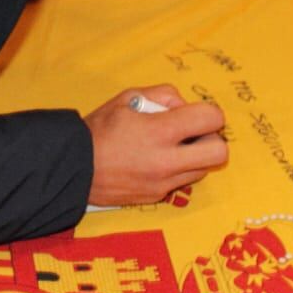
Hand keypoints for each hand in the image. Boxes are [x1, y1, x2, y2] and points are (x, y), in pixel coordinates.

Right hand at [84, 87, 226, 205]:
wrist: (73, 168)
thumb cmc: (99, 129)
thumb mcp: (128, 98)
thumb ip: (163, 95)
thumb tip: (184, 106)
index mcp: (159, 132)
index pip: (211, 119)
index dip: (209, 112)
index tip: (195, 113)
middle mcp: (166, 161)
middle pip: (219, 152)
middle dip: (212, 138)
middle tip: (194, 133)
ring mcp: (163, 183)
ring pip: (204, 170)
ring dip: (196, 156)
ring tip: (173, 147)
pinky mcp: (156, 197)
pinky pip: (182, 182)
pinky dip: (178, 170)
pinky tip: (157, 161)